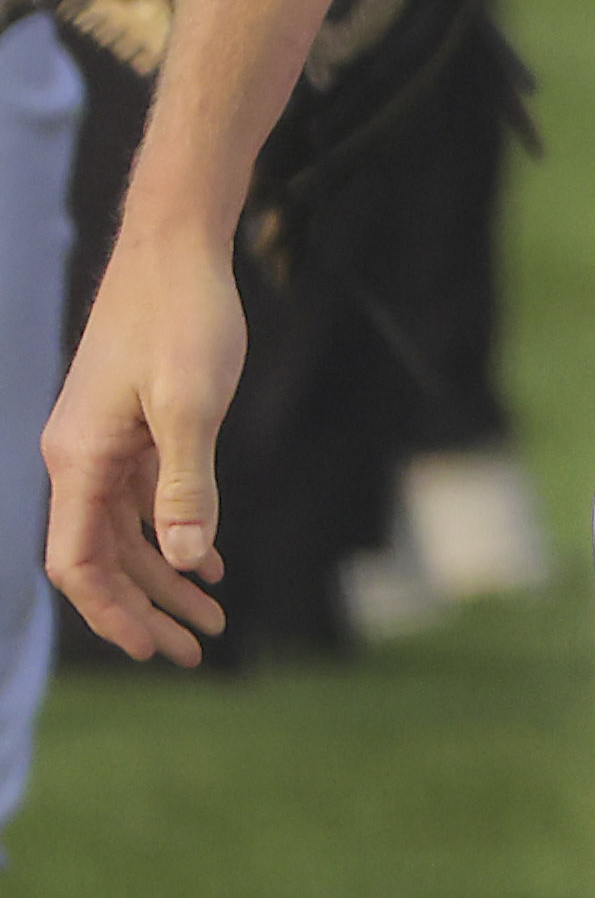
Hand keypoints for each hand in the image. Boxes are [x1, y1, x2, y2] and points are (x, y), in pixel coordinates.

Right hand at [42, 230, 247, 664]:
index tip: (155, 649)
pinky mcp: (130, 427)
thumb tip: (184, 561)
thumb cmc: (182, 318)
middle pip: (103, 558)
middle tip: (196, 649)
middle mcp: (80, 459)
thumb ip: (187, 485)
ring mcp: (103, 443)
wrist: (177, 248)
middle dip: (146, 607)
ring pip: (127, 532)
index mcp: (79, 461)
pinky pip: (143, 499)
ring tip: (212, 614)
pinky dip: (173, 532)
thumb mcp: (192, 405)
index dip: (112, 612)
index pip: (78, 562)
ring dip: (166, 575)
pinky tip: (208, 559)